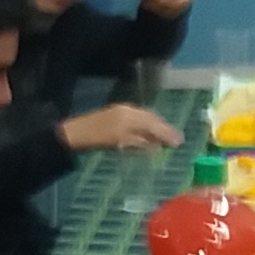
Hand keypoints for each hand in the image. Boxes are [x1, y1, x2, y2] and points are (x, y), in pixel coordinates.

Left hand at [59, 104, 183, 153]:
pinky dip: (146, 124)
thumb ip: (140, 142)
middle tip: (176, 138)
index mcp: (131, 116)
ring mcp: (122, 110)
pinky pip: (138, 117)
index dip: (167, 133)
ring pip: (145, 116)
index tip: (179, 142)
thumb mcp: (120, 142)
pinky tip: (148, 132)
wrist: (75, 132)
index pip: (155, 124)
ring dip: (156, 126)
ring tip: (166, 136)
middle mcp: (129, 109)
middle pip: (152, 118)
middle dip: (164, 128)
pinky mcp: (116, 113)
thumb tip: (157, 145)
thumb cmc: (97, 139)